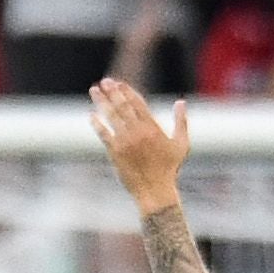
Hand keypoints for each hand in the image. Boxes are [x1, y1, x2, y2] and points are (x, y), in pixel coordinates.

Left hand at [87, 78, 192, 217]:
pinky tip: (91, 115)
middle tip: (104, 81)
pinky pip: (103, 134)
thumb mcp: (182, 144)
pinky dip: (97, 123)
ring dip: (102, 102)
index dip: (127, 91)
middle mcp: (137, 132)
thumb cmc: (170, 168)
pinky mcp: (115, 152)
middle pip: (122, 106)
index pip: (137, 103)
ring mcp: (125, 141)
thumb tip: (181, 102)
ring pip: (111, 116)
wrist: (155, 190)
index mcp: (153, 128)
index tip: (119, 83)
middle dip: (113, 92)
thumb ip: (181, 122)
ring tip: (94, 90)